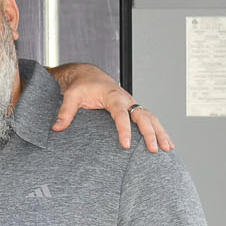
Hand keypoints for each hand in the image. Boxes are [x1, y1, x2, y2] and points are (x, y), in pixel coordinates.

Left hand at [47, 62, 172, 151]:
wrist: (89, 76)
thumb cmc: (82, 85)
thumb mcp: (71, 95)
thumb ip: (66, 112)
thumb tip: (57, 128)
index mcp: (113, 96)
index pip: (121, 114)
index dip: (124, 129)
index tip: (126, 144)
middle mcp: (127, 100)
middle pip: (143, 116)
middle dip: (150, 133)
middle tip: (153, 150)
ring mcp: (132, 105)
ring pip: (151, 118)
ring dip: (160, 132)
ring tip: (167, 148)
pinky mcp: (133, 110)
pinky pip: (150, 120)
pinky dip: (159, 130)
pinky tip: (165, 143)